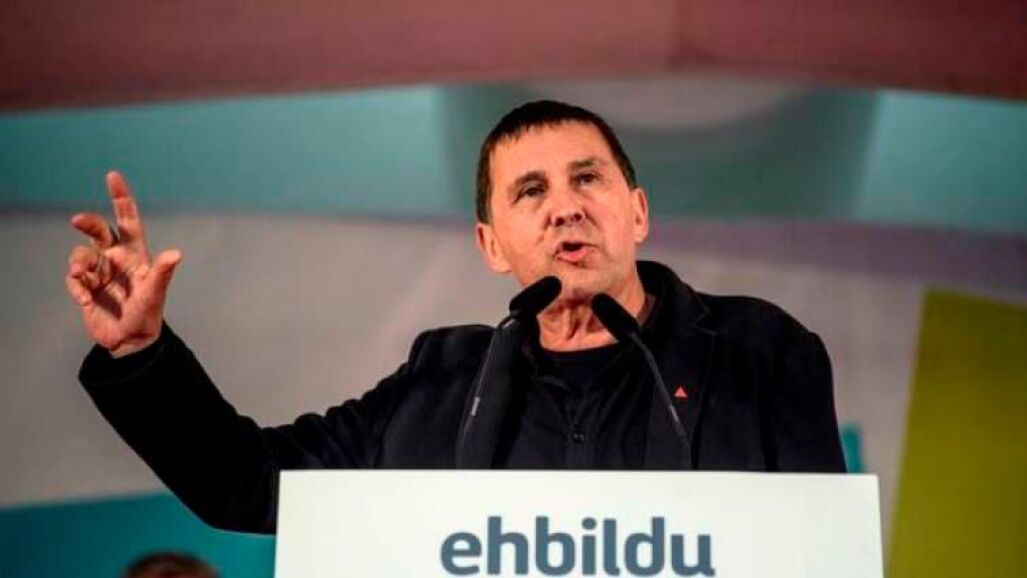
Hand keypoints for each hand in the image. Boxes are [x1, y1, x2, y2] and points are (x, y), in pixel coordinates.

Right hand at [65, 171, 181, 356]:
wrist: (130, 342)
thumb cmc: (147, 315)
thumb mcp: (155, 294)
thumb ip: (162, 273)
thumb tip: (176, 254)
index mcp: (135, 253)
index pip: (127, 219)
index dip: (121, 197)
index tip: (112, 176)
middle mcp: (116, 257)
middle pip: (98, 230)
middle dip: (87, 222)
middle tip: (77, 220)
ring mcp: (99, 271)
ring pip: (81, 254)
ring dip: (78, 261)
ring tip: (80, 275)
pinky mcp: (85, 287)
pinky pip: (73, 279)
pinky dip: (76, 287)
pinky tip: (85, 300)